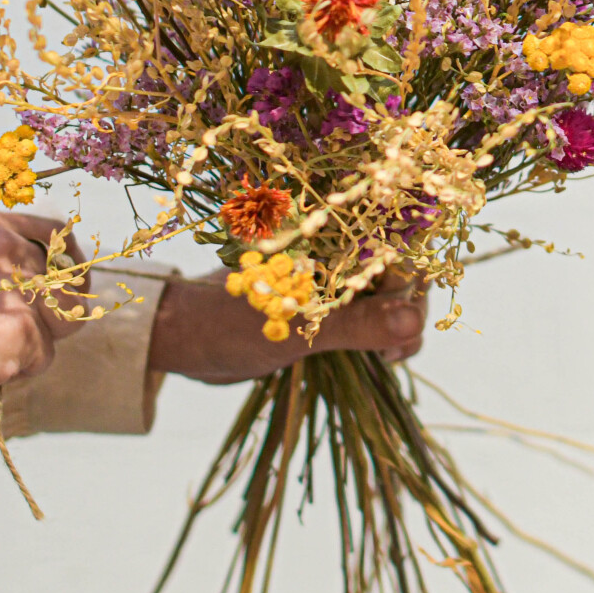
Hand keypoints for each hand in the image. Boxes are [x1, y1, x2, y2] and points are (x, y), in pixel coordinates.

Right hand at [0, 206, 80, 461]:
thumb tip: (32, 284)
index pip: (52, 234)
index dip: (60, 266)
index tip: (54, 289)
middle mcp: (1, 243)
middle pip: (68, 277)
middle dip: (50, 310)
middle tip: (8, 334)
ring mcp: (14, 285)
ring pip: (63, 319)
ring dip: (35, 341)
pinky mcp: (20, 330)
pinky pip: (43, 356)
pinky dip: (15, 371)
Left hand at [147, 269, 426, 384]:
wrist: (180, 340)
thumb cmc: (226, 324)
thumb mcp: (298, 327)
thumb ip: (357, 325)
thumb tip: (413, 321)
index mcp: (328, 236)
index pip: (395, 247)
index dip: (413, 283)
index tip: (409, 326)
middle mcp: (335, 249)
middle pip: (398, 270)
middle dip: (408, 309)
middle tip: (396, 352)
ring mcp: (331, 276)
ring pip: (387, 294)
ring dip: (398, 324)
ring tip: (389, 356)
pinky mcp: (325, 301)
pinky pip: (369, 311)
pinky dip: (382, 332)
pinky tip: (382, 355)